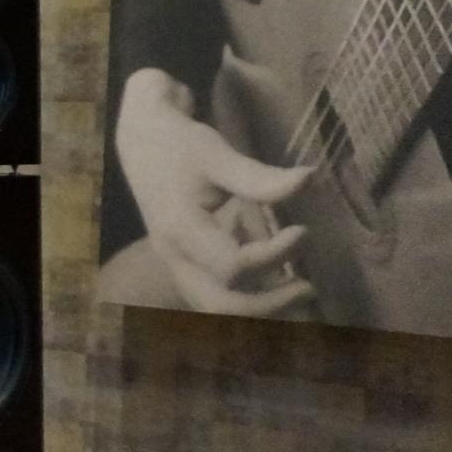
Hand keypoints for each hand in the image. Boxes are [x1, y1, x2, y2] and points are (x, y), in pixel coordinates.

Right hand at [114, 68, 315, 316]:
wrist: (142, 142)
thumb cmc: (180, 145)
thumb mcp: (218, 154)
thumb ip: (260, 177)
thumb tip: (310, 179)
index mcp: (180, 230)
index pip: (234, 266)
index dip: (275, 255)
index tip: (302, 230)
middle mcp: (174, 256)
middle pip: (220, 305)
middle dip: (269, 305)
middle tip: (310, 287)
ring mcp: (176, 263)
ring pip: (215, 308)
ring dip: (259, 309)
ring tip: (299, 289)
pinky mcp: (184, 263)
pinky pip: (214, 295)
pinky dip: (247, 296)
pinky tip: (277, 278)